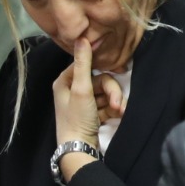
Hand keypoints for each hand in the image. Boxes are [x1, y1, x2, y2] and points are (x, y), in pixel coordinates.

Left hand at [52, 39, 128, 175]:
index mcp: (65, 81)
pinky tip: (117, 116)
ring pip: (106, 93)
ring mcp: (82, 103)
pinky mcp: (92, 114)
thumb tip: (82, 36)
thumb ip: (84, 63)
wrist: (79, 149)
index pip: (88, 66)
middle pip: (100, 81)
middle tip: (118, 105)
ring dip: (115, 101)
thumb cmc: (77, 118)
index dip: (102, 71)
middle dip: (112, 92)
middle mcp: (72, 90)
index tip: (119, 73)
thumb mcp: (81, 89)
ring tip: (119, 112)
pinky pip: (106, 104)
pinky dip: (113, 109)